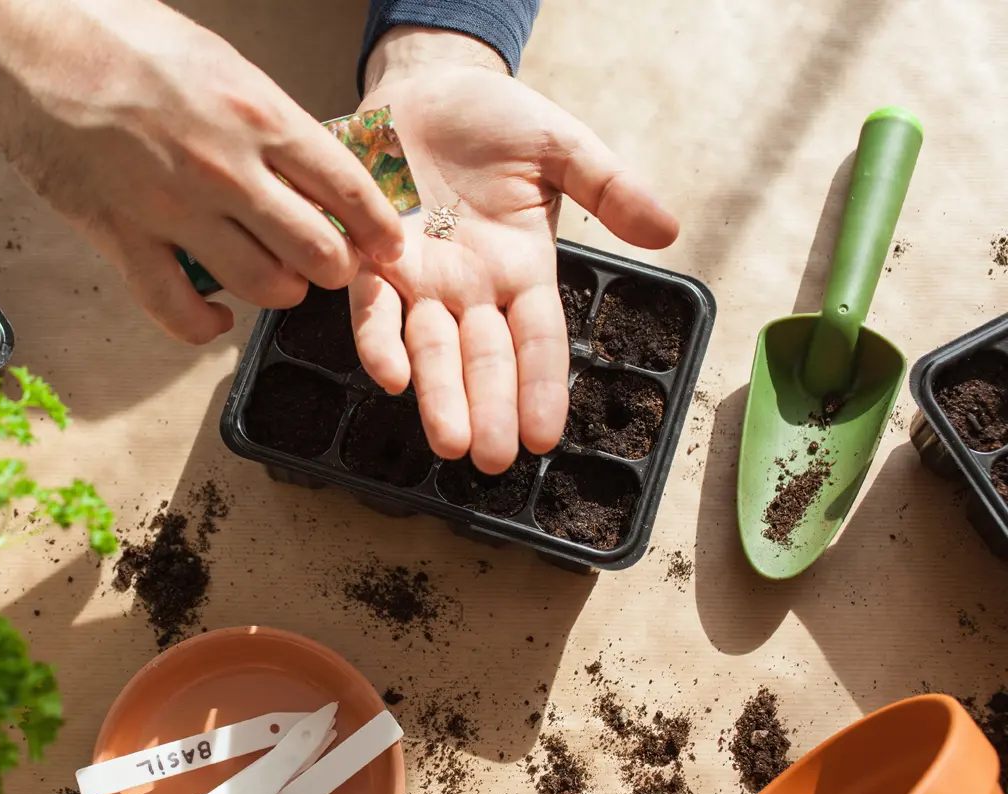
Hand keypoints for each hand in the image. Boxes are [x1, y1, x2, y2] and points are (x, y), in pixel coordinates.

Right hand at [0, 0, 403, 343]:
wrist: (26, 38)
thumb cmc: (122, 38)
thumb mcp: (222, 63)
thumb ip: (270, 122)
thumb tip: (314, 166)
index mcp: (257, 115)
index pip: (348, 189)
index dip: (379, 228)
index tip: (389, 245)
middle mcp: (225, 169)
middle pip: (318, 251)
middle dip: (336, 267)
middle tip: (332, 263)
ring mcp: (173, 210)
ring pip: (262, 286)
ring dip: (281, 291)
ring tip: (279, 278)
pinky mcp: (122, 239)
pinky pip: (178, 312)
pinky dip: (206, 325)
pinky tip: (218, 315)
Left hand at [352, 28, 679, 474]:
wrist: (427, 84)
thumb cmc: (497, 119)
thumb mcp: (563, 147)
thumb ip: (610, 187)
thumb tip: (669, 230)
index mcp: (523, 270)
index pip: (538, 341)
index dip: (541, 387)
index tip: (545, 437)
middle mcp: (472, 288)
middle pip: (484, 359)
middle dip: (488, 409)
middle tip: (491, 461)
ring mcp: (422, 278)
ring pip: (431, 347)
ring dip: (438, 394)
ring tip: (449, 440)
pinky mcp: (372, 256)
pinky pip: (373, 306)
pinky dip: (378, 338)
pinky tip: (388, 374)